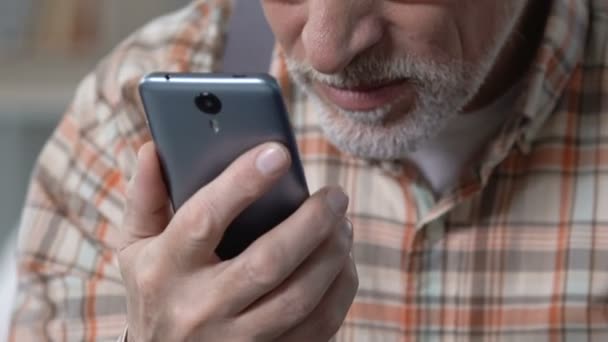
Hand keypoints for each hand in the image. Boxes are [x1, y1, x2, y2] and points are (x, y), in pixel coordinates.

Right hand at [118, 141, 357, 340]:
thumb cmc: (154, 291)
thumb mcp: (135, 247)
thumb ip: (144, 199)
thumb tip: (151, 150)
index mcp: (165, 269)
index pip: (205, 219)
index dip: (243, 182)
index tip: (279, 153)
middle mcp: (200, 308)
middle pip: (267, 262)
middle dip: (311, 223)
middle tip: (335, 194)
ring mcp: (235, 340)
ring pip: (299, 298)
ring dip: (332, 256)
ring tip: (343, 224)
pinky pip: (316, 327)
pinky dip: (339, 291)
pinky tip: (341, 262)